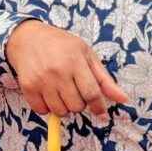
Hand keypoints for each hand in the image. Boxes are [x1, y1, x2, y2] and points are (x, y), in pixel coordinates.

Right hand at [6, 20, 128, 116]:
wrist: (29, 38)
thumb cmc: (62, 45)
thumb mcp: (87, 55)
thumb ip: (104, 79)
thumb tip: (124, 99)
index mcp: (76, 60)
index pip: (92, 93)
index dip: (99, 106)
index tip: (101, 111)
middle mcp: (58, 71)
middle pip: (76, 106)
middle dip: (79, 103)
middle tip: (75, 90)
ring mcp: (41, 79)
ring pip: (60, 111)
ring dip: (64, 106)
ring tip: (62, 91)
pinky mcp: (27, 87)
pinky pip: (42, 111)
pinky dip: (47, 107)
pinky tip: (48, 93)